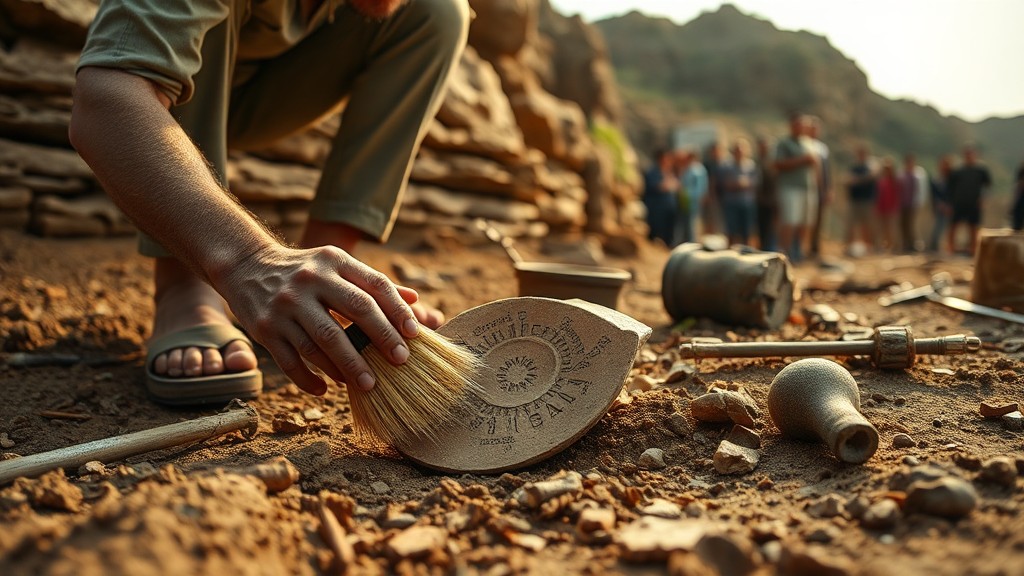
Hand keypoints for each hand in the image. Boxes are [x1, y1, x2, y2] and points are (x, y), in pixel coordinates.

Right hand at [215, 243, 419, 395]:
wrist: (245, 265)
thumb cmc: (304, 270)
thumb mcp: (336, 266)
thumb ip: (372, 283)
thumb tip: (415, 299)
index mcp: (334, 262)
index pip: (375, 285)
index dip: (398, 310)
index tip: (414, 335)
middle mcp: (311, 280)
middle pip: (355, 311)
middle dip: (381, 339)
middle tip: (400, 362)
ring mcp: (285, 305)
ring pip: (323, 342)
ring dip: (348, 367)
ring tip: (367, 384)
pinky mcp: (264, 329)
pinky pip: (291, 361)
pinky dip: (309, 380)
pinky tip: (325, 390)